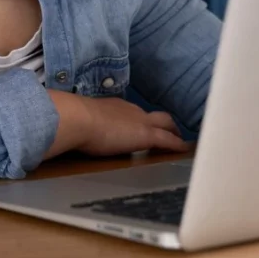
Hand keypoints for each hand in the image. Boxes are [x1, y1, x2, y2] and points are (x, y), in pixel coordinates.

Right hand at [47, 91, 188, 158]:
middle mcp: (131, 111)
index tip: (142, 126)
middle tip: (171, 133)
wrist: (78, 118)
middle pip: (156, 115)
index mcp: (115, 106)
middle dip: (165, 124)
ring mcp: (141, 121)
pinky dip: (177, 145)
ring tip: (179, 142)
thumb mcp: (83, 119)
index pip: (133, 113)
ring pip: (166, 124)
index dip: (141, 120)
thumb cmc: (74, 119)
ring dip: (173, 133)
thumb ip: (86, 123)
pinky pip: (169, 140)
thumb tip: (77, 128)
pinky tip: (184, 151)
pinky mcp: (147, 135)